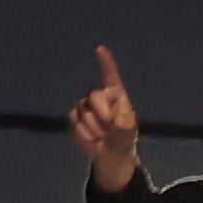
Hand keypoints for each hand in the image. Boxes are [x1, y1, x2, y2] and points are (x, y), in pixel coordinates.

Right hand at [69, 46, 142, 190]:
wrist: (112, 153)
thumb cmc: (124, 137)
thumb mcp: (128, 130)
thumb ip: (122, 122)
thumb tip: (109, 119)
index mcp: (115, 95)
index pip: (110, 75)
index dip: (105, 62)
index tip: (99, 49)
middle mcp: (98, 96)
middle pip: (94, 96)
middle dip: (103, 114)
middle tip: (111, 127)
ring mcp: (84, 106)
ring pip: (84, 112)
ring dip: (96, 129)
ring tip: (104, 136)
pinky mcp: (74, 117)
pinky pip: (76, 123)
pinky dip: (86, 135)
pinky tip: (94, 140)